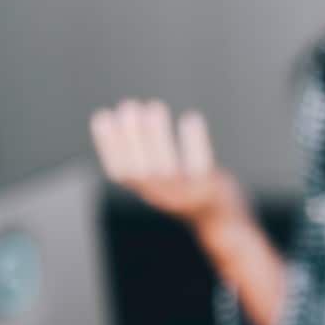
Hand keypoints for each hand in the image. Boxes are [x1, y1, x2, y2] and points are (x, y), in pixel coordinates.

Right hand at [90, 100, 246, 234]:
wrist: (222, 218)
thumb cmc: (188, 186)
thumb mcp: (161, 174)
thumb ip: (145, 153)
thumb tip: (128, 113)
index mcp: (146, 191)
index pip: (119, 172)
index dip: (107, 146)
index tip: (102, 116)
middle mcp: (162, 196)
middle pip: (141, 170)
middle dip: (132, 137)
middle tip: (129, 106)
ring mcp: (187, 196)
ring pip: (167, 169)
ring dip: (158, 137)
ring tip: (154, 107)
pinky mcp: (210, 191)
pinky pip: (200, 168)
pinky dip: (194, 142)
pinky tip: (191, 118)